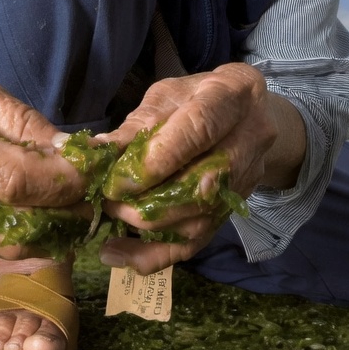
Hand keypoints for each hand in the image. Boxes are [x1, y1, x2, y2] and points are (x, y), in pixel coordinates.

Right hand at [0, 71, 88, 258]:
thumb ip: (21, 120)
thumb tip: (69, 154)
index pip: (8, 179)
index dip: (59, 181)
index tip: (93, 170)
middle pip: (14, 224)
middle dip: (65, 213)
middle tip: (94, 193)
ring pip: (11, 245)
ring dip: (53, 229)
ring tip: (72, 200)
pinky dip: (25, 231)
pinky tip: (32, 206)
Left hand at [94, 63, 304, 273]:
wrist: (249, 114)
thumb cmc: (199, 97)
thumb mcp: (169, 95)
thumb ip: (139, 124)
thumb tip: (98, 153)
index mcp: (233, 94)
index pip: (199, 129)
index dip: (158, 160)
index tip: (118, 180)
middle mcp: (250, 138)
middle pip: (203, 183)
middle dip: (149, 200)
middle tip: (108, 201)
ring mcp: (247, 178)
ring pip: (199, 219)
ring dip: (149, 226)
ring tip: (112, 218)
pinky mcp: (234, 208)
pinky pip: (198, 241)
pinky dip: (157, 254)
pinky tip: (121, 254)